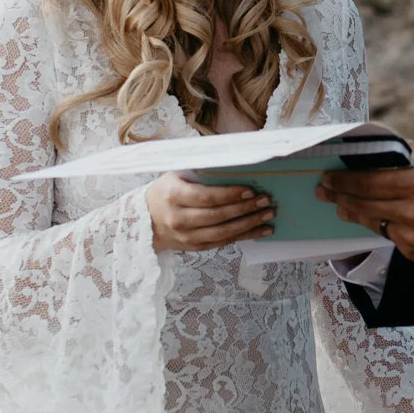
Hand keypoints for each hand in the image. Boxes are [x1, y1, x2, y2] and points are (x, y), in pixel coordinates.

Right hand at [146, 173, 272, 253]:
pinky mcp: (194, 247)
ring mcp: (186, 236)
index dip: (230, 195)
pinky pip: (223, 243)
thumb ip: (199, 171)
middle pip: (217, 216)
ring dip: (249, 224)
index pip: (206, 197)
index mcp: (173, 196)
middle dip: (245, 209)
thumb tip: (234, 164)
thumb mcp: (175, 175)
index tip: (250, 190)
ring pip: (222, 233)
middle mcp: (179, 218)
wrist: (145, 221)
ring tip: (268, 215)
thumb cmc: (166, 191)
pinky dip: (244, 236)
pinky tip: (260, 230)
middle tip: (266, 201)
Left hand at [315, 142, 413, 269]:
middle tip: (323, 190)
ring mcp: (410, 237)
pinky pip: (389, 237)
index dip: (344, 180)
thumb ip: (413, 149)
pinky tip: (373, 217)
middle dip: (339, 197)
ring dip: (353, 213)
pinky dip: (380, 225)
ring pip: (372, 223)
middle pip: (362, 205)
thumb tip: (386, 143)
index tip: (328, 176)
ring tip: (341, 205)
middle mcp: (410, 213)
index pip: (368, 182)